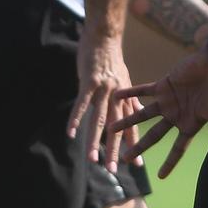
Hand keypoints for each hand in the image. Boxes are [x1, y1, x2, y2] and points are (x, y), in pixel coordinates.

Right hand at [67, 37, 134, 172]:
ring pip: (99, 120)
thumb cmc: (112, 60)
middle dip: (114, 150)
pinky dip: (75, 119)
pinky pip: (81, 104)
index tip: (137, 164)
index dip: (133, 144)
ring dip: (94, 141)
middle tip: (113, 170)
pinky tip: (71, 133)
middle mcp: (117, 96)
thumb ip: (130, 99)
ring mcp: (103, 90)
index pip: (131, 126)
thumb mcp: (125, 80)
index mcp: (126, 98)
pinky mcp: (89, 82)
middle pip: (116, 128)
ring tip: (92, 159)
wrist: (104, 37)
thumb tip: (135, 114)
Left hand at [110, 50, 207, 177]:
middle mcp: (175, 116)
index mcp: (189, 124)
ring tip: (110, 129)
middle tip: (124, 159)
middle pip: (153, 136)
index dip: (170, 162)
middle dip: (139, 147)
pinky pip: (142, 91)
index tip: (160, 177)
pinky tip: (116, 96)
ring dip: (127, 121)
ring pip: (143, 115)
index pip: (178, 148)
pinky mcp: (162, 86)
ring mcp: (167, 101)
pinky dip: (130, 93)